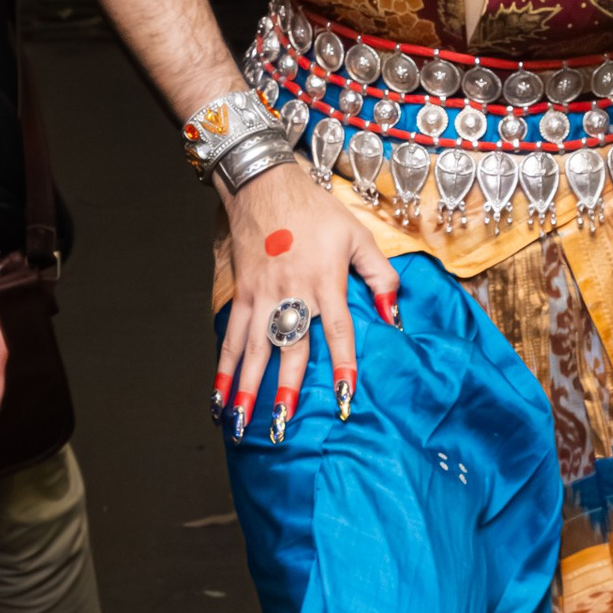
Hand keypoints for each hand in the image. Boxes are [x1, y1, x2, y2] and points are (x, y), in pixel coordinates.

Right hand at [217, 162, 399, 442]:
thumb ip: (380, 275)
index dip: (343, 364)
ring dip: (246, 389)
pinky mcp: (242, 294)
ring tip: (240, 423)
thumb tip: (395, 314)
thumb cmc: (316, 211)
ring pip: (253, 350)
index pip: (338, 331)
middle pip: (289, 349)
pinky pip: (230, 336)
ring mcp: (262, 296)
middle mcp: (292, 293)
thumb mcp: (358, 235)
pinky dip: (223, 368)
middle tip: (282, 427)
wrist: (266, 185)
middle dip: (285, 390)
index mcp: (326, 281)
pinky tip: (217, 395)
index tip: (345, 397)